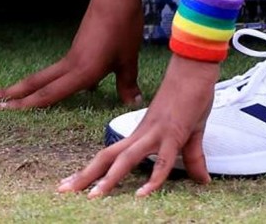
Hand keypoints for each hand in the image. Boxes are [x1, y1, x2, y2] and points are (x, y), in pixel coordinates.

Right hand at [0, 0, 145, 109]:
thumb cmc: (122, 27)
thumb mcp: (128, 59)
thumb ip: (127, 84)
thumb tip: (133, 103)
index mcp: (82, 71)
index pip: (50, 94)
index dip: (27, 104)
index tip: (5, 108)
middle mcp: (72, 64)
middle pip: (37, 82)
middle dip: (13, 92)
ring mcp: (73, 54)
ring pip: (46, 75)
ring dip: (29, 86)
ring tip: (11, 93)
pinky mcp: (78, 46)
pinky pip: (61, 69)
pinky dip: (51, 81)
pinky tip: (59, 87)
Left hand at [60, 54, 218, 197]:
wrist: (194, 68)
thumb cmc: (190, 95)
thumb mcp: (189, 133)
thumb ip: (192, 158)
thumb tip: (202, 179)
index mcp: (140, 134)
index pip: (109, 155)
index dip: (90, 169)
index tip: (72, 183)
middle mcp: (142, 134)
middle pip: (107, 158)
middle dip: (85, 175)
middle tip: (62, 190)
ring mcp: (155, 133)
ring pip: (126, 159)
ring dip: (109, 179)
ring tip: (93, 196)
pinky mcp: (173, 133)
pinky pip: (162, 161)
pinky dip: (152, 179)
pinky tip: (142, 195)